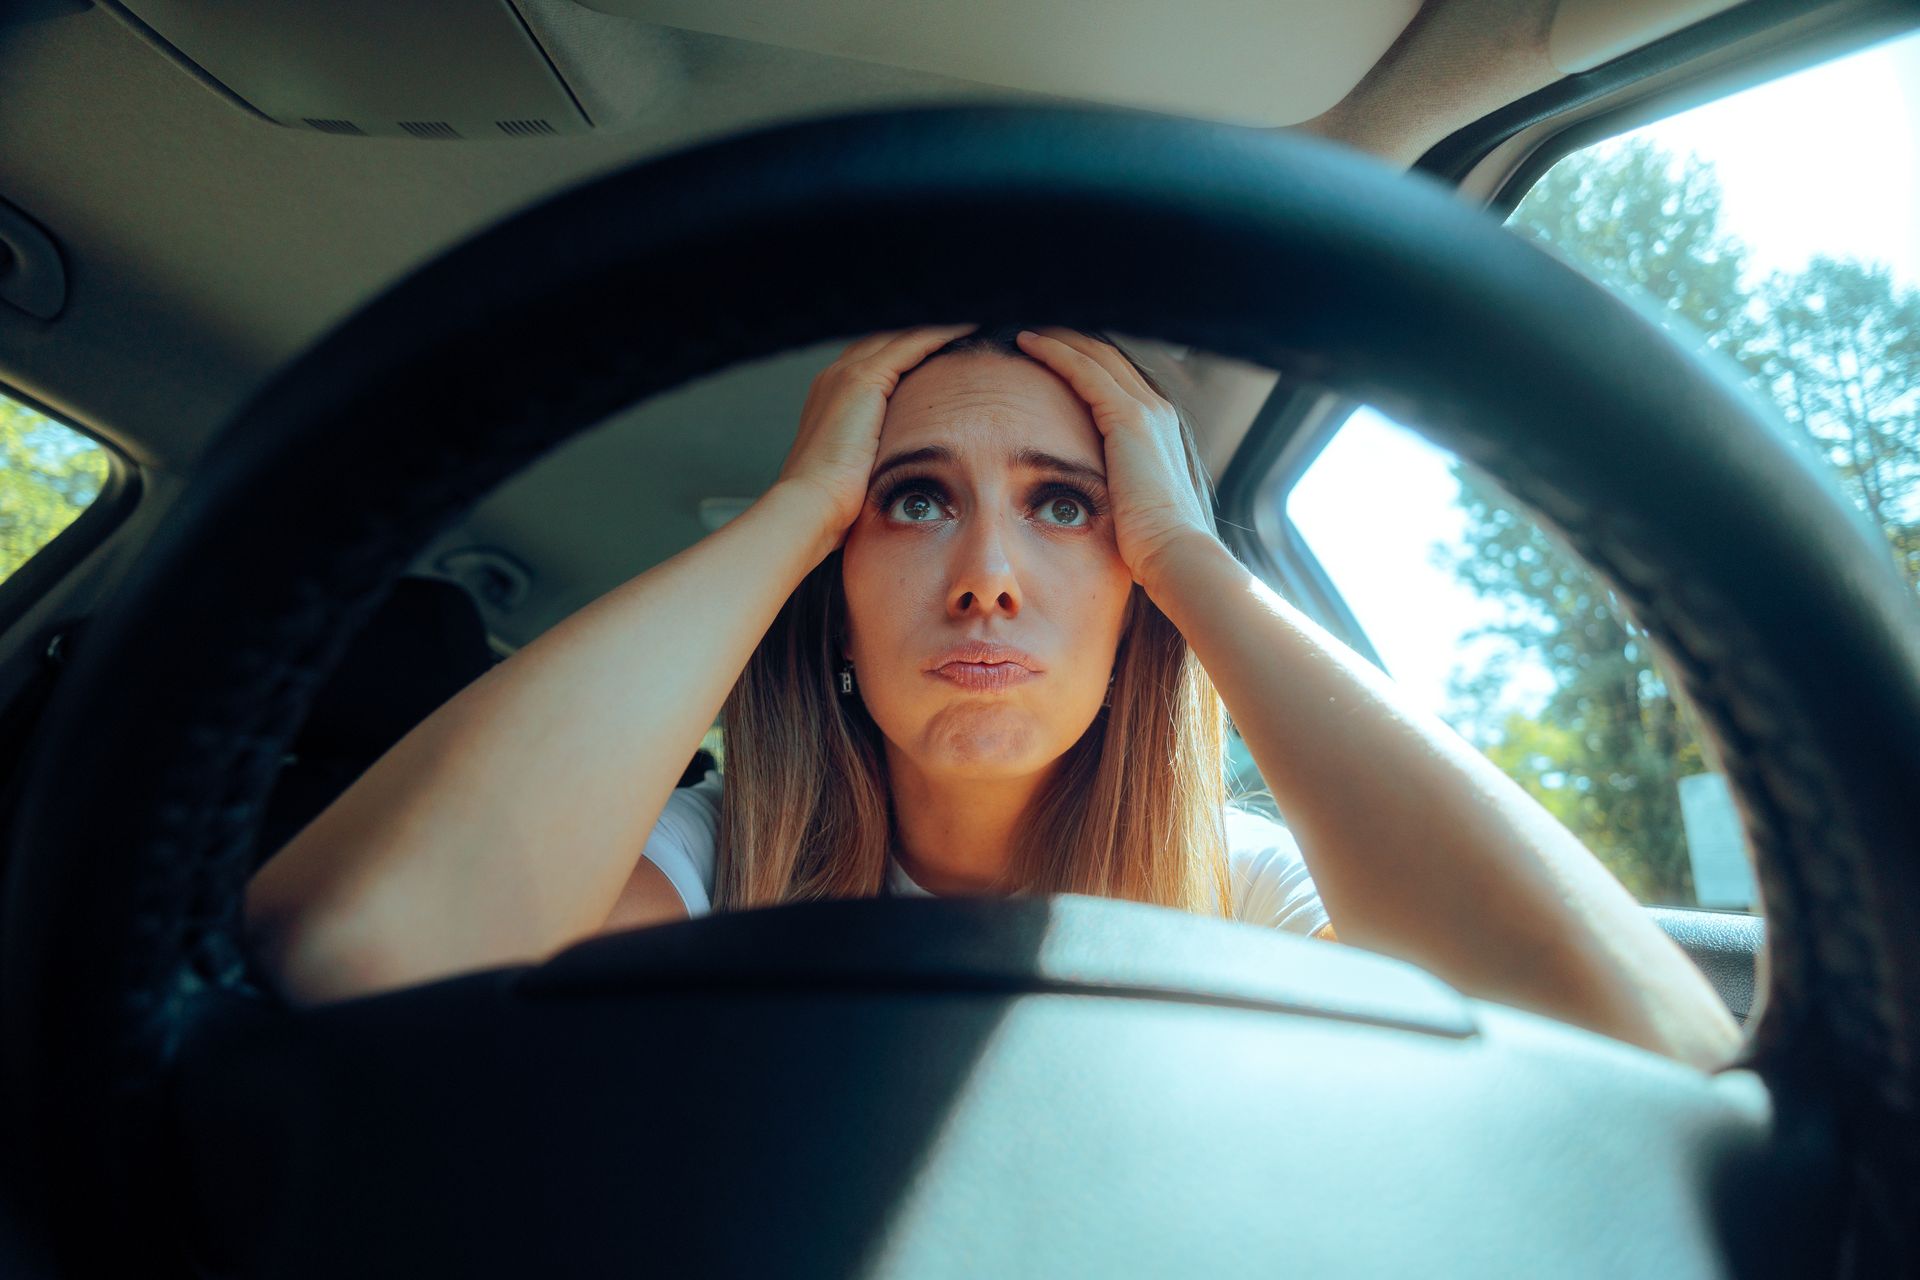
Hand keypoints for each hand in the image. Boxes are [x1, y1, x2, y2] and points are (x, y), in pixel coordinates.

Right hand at [775, 324, 978, 545]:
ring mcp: (845, 375)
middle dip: (919, 339)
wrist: (811, 504)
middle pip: (884, 342)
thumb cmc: (832, 501)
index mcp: (828, 398)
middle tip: (959, 337)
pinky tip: (963, 334)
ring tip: (967, 330)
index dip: (904, 357)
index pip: (872, 362)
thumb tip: (899, 467)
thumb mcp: (855, 470)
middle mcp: (833, 377)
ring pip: (899, 338)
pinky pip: (910, 345)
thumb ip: (873, 455)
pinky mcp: (862, 380)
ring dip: (933, 333)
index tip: (937, 358)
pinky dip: (938, 337)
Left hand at [1013, 328, 1220, 589]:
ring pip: (1094, 355)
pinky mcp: (1127, 418)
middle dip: (1069, 340)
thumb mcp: (1132, 506)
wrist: (1174, 553)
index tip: (1048, 353)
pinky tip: (1027, 343)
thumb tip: (1092, 501)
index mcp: (1158, 429)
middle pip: (1106, 357)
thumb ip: (1116, 488)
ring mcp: (1145, 410)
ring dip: (1058, 338)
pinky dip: (1054, 352)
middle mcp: (1156, 410)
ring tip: (1024, 331)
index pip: (1116, 379)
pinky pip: (1083, 370)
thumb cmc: (1150, 544)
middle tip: (1030, 332)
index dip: (1082, 361)